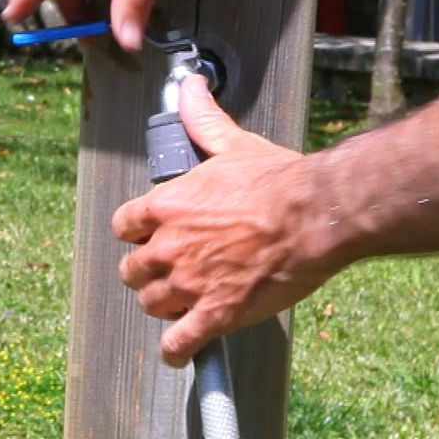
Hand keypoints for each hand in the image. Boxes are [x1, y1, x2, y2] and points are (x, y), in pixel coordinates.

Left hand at [112, 76, 342, 366]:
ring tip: (178, 306)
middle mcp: (169, 246)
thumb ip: (204, 120)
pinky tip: (181, 350)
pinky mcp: (215, 314)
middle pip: (133, 270)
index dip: (137, 233)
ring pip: (151, 304)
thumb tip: (191, 89)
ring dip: (162, 306)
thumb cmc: (279, 181)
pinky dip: (176, 350)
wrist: (313, 216)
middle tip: (168, 272)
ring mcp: (189, 283)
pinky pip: (178, 343)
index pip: (124, 226)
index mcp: (167, 206)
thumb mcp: (233, 145)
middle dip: (148, 272)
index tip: (149, 235)